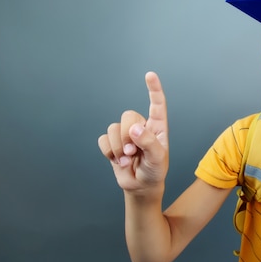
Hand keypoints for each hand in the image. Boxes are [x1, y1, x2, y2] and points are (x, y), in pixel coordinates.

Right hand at [98, 72, 168, 195]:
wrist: (141, 186)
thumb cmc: (155, 170)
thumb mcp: (157, 158)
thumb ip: (148, 142)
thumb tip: (134, 128)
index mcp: (157, 127)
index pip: (156, 104)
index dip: (154, 89)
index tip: (150, 75)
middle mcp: (141, 126)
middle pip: (128, 116)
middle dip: (128, 135)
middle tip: (133, 152)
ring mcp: (125, 134)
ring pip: (114, 128)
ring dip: (119, 148)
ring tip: (128, 160)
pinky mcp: (113, 143)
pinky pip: (103, 139)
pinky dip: (109, 152)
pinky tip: (118, 161)